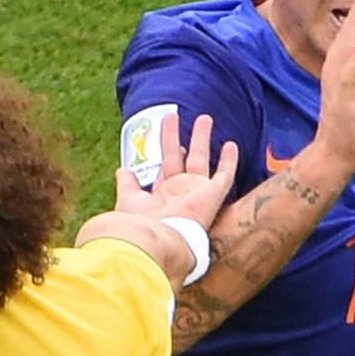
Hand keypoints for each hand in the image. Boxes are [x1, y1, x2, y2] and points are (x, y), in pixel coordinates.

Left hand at [115, 112, 238, 228]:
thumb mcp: (129, 200)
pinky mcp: (213, 194)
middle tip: (174, 115)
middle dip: (176, 137)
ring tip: (204, 118)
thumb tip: (123, 170)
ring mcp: (197, 193)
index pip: (164, 171)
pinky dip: (229, 161)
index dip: (165, 154)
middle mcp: (180, 193)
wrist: (158, 240)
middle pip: (179, 158)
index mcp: (161, 197)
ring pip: (200, 158)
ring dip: (201, 138)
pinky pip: (224, 175)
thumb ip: (127, 185)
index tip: (165, 137)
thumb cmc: (141, 225)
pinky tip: (231, 145)